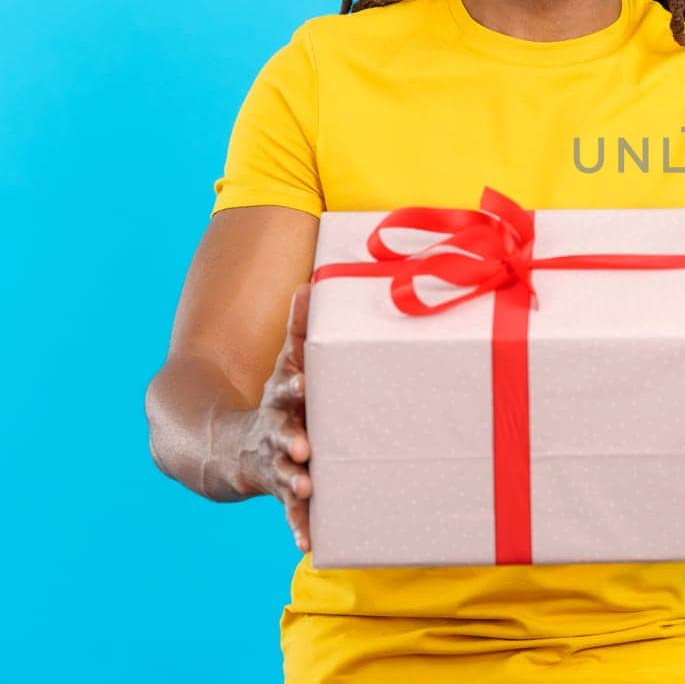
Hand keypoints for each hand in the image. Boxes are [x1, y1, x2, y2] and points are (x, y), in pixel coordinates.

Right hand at [236, 282, 313, 552]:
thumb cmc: (277, 400)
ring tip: (305, 488)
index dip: (292, 386)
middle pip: (281, 434)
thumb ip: (300, 330)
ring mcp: (275, 464)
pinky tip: (309, 545)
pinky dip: (299, 527)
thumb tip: (311, 284)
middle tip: (303, 447)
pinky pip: (292, 512)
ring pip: (285, 474)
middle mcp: (274, 432)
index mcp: (280, 401)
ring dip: (295, 482)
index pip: (285, 389)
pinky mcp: (283, 491)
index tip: (301, 383)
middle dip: (291, 440)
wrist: (228, 448)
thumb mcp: (285, 365)